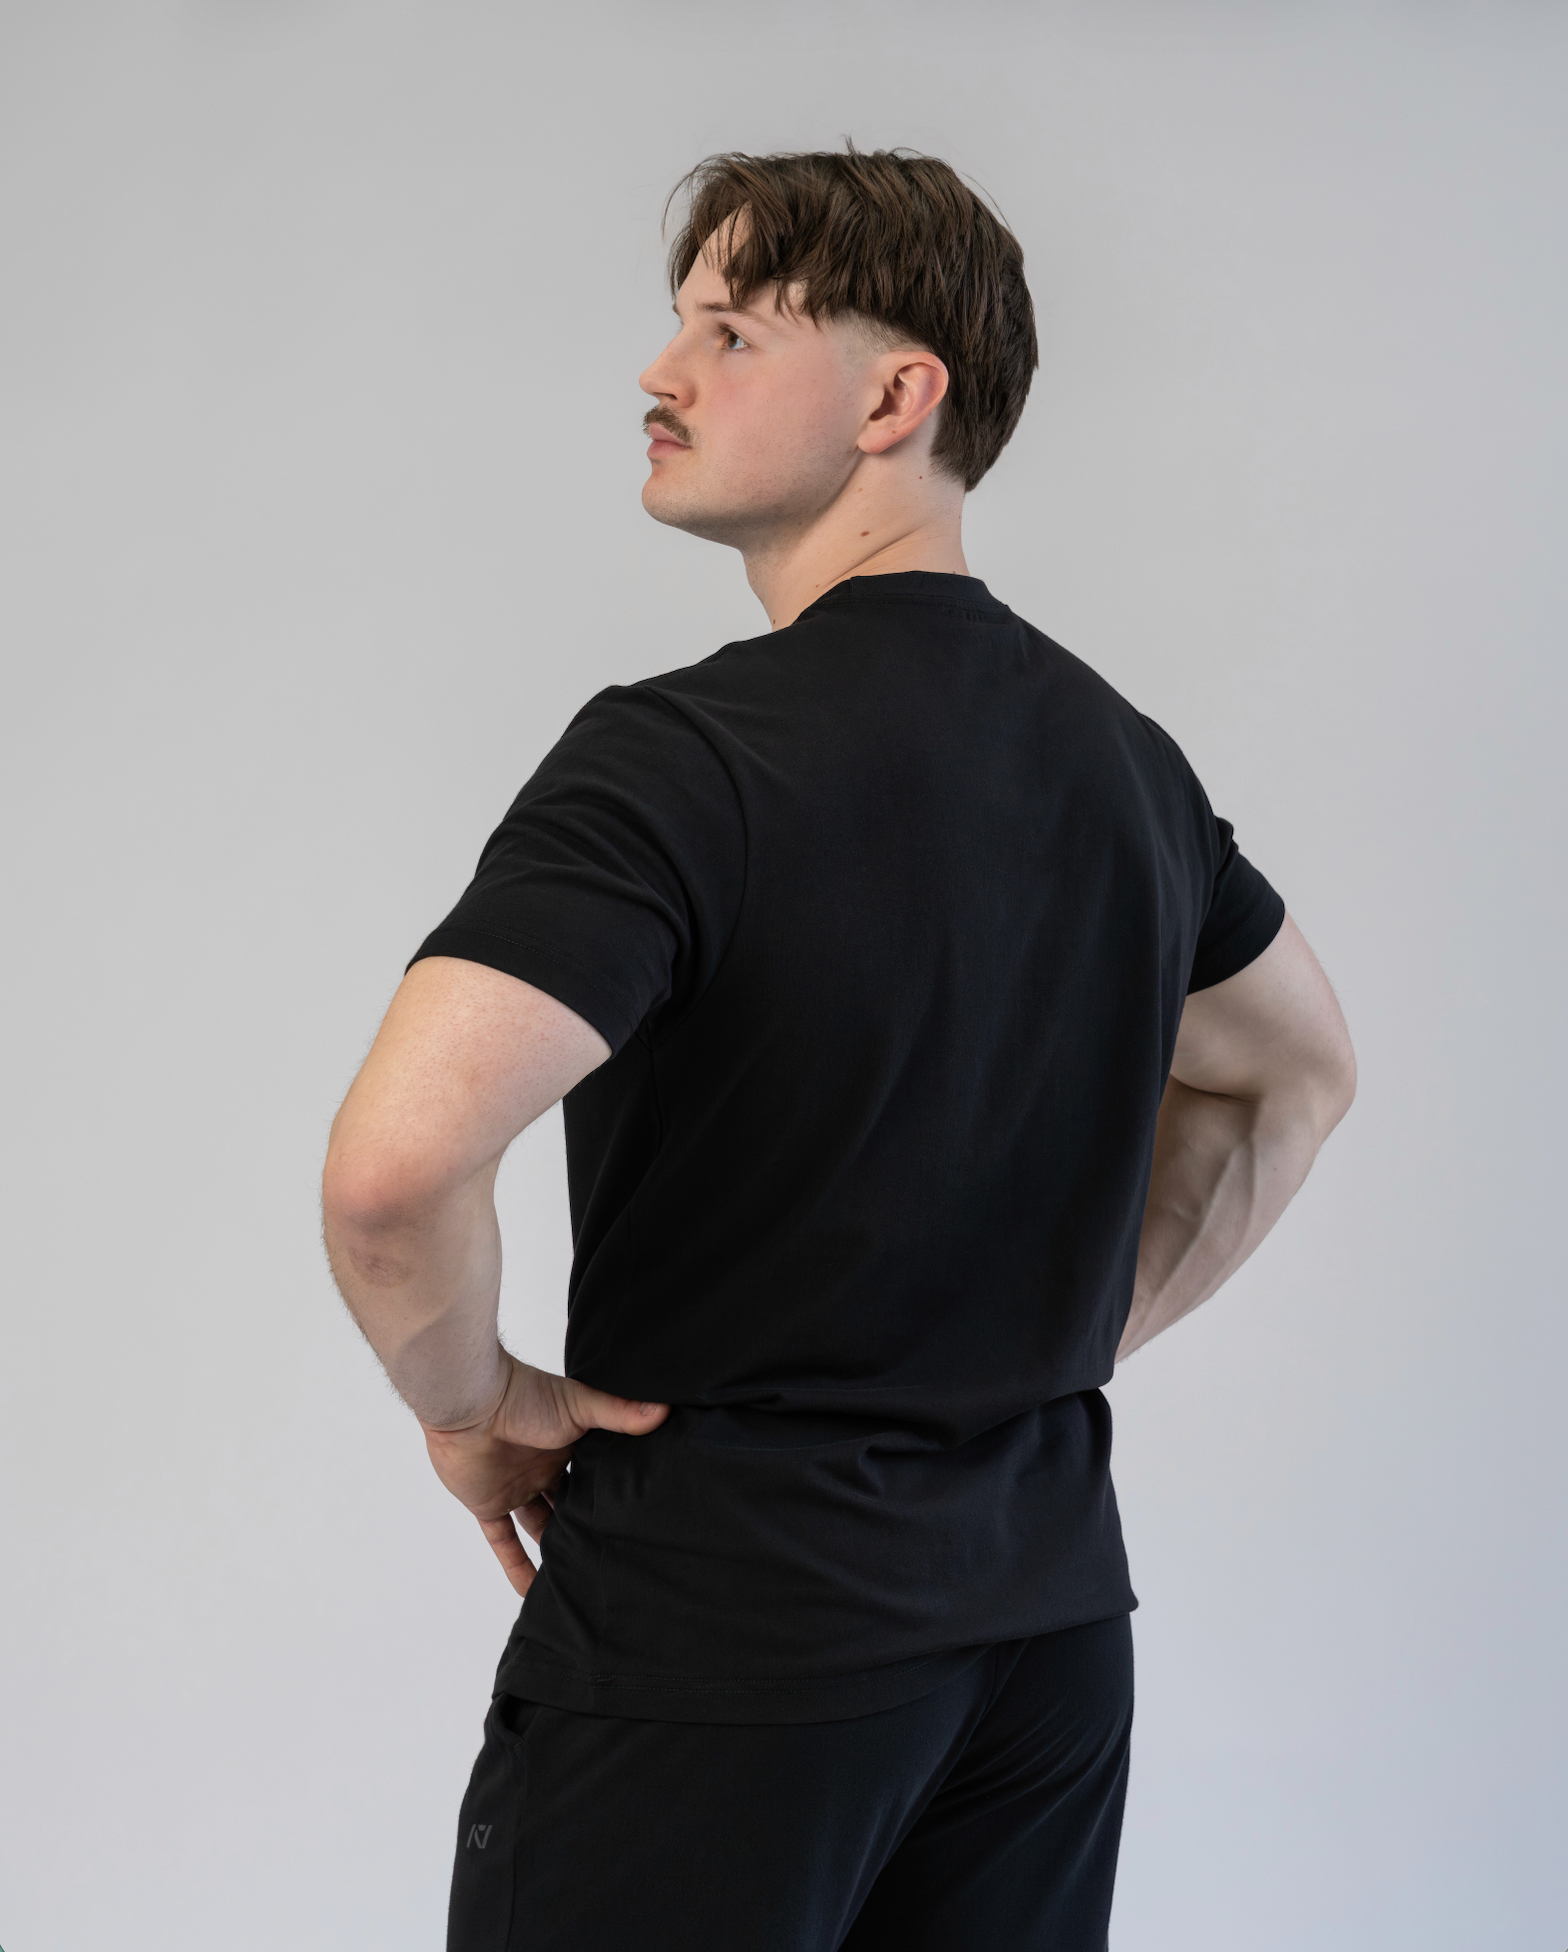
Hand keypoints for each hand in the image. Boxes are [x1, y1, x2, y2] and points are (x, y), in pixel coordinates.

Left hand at [422, 1353, 668, 1595]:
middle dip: (585, 1524)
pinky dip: (516, 1566)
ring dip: (555, 1550)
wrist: (470, 1404)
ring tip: (580, 1577)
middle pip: (569, 1503)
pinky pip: (504, 1541)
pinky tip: (532, 1592)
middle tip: (613, 1556)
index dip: (612, 1494)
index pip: (594, 1474)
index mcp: (568, 1443)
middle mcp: (543, 1467)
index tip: (636, 1519)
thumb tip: (665, 1409)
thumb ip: (620, 1413)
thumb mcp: (581, 1406)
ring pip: (539, 1526)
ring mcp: (516, 1487)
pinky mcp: (488, 1504)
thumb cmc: (524, 1396)